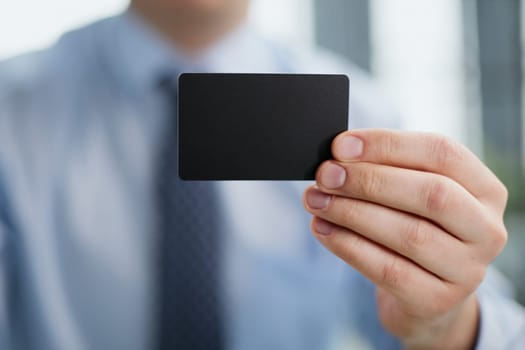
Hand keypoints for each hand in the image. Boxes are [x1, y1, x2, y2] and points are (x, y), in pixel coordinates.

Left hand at [303, 129, 507, 348]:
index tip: (340, 146)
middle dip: (369, 180)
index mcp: (485, 190)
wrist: (424, 295)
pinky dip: (348, 245)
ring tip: (315, 200)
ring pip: (409, 233)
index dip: (388, 145)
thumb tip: (337, 159)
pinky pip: (388, 269)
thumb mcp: (412, 197)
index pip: (442, 153)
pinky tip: (323, 229)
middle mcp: (486, 229)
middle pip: (431, 193)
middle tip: (325, 175)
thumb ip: (386, 172)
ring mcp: (467, 270)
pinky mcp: (437, 300)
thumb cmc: (415, 230)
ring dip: (352, 212)